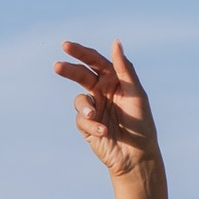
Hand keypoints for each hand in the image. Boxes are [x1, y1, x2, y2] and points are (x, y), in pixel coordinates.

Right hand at [56, 38, 160, 181]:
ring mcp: (93, 107)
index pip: (95, 61)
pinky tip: (103, 131)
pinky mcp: (86, 125)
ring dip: (84, 107)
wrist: (136, 155)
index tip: (66, 46)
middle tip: (57, 67)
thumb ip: (125, 68)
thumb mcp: (136, 93)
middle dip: (69, 70)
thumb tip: (115, 42)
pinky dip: (91, 124)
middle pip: (81, 75)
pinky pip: (81, 119)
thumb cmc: (141, 123)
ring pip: (79, 99)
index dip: (81, 53)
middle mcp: (102, 91)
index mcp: (114, 80)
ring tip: (93, 115)